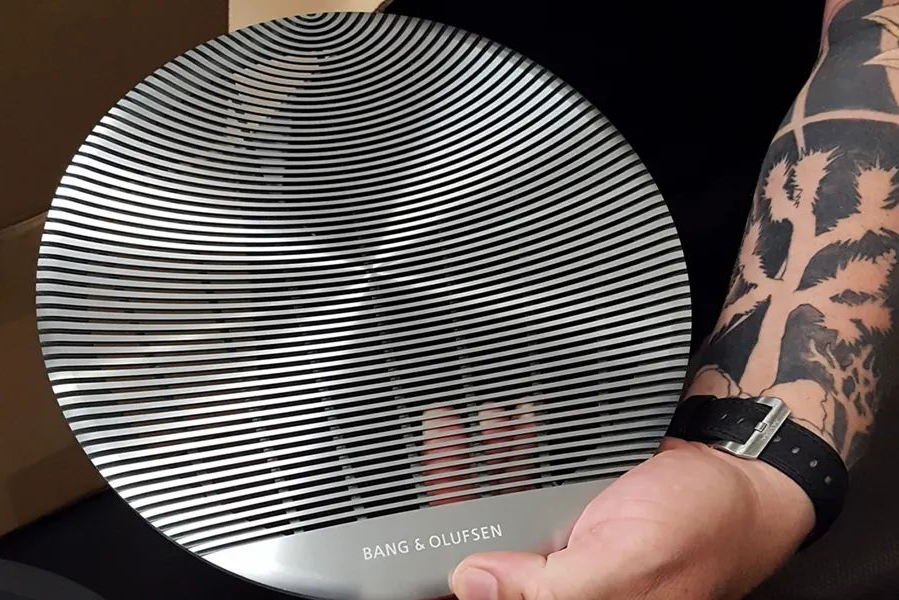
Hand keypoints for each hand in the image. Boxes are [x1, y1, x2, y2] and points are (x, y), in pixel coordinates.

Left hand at [448, 438, 814, 599]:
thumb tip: (474, 586)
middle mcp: (562, 588)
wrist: (743, 475)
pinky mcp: (570, 515)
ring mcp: (563, 551)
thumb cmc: (706, 526)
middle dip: (451, 495)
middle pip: (478, 555)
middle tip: (441, 441)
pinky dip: (508, 456)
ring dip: (475, 465)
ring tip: (465, 425)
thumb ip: (549, 586)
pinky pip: (523, 488)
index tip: (415, 526)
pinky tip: (502, 428)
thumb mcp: (628, 562)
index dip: (440, 573)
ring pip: (495, 514)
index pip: (481, 599)